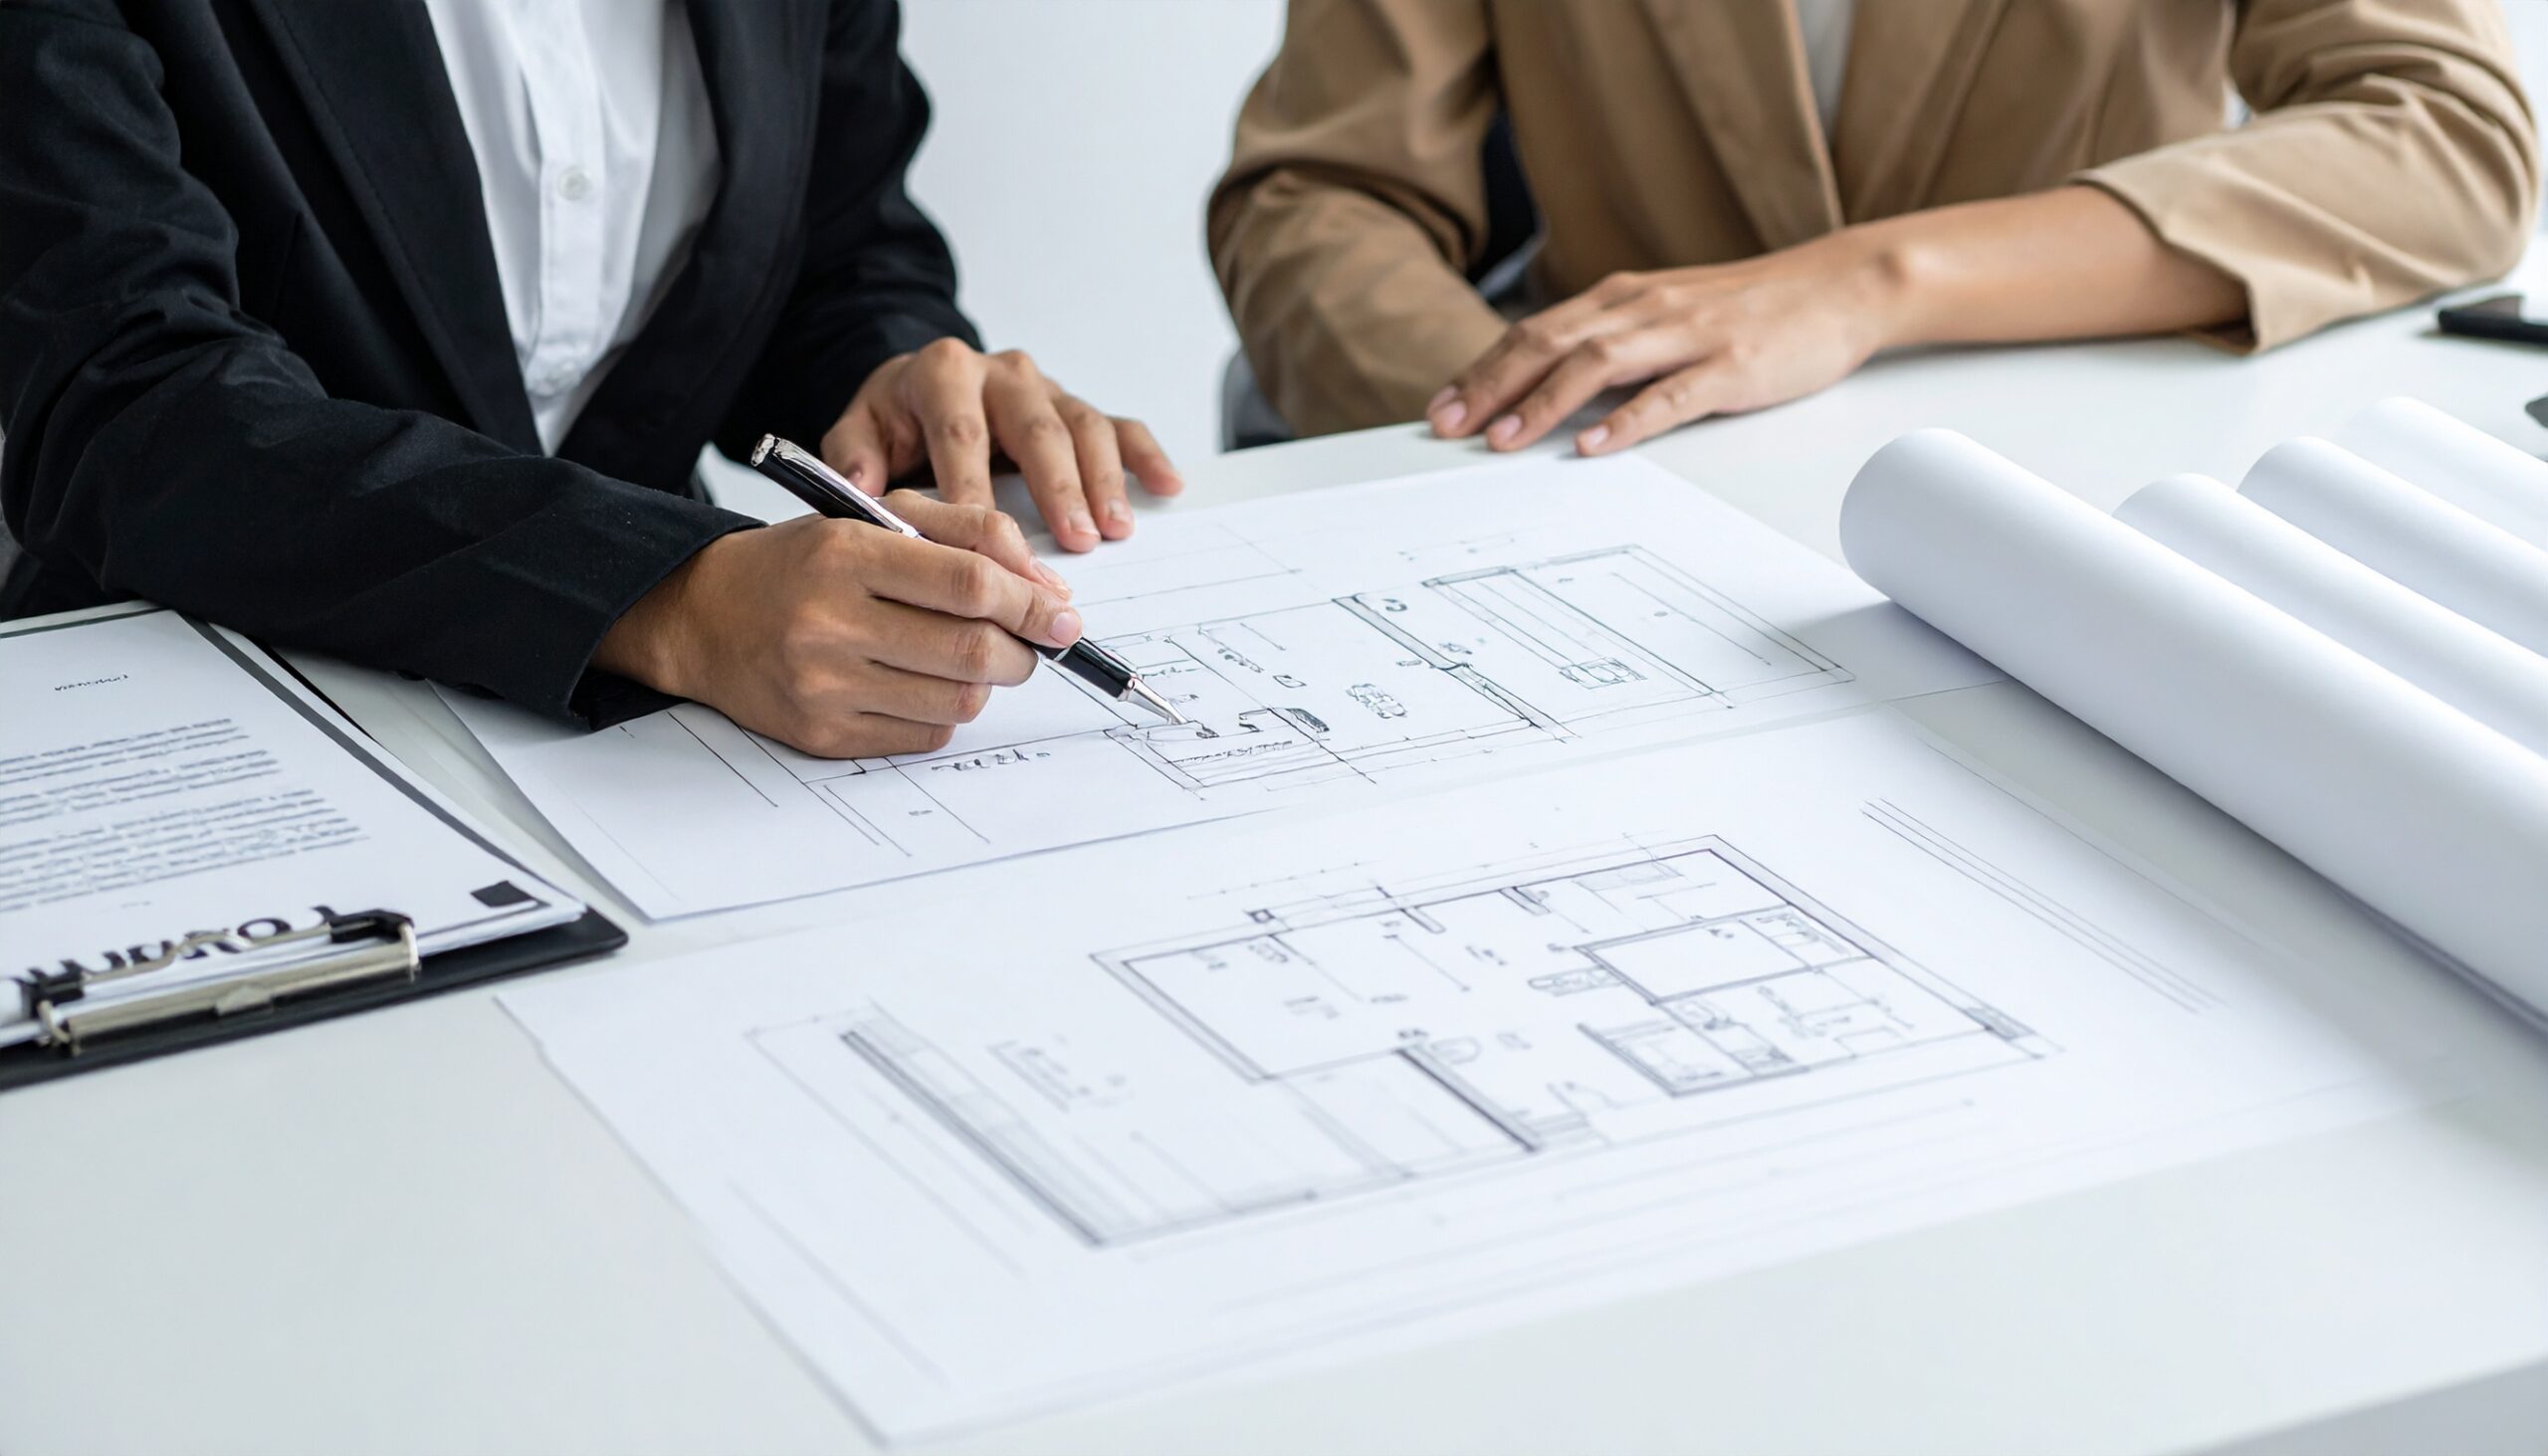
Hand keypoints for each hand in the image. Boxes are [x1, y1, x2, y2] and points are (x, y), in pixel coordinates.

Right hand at [594, 493, 1079, 757]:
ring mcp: (824, 687)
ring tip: (972, 659)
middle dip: (1022, 651)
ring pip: (957, 700)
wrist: (703, 616)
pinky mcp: (823, 736)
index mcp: (846, 554)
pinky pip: (925, 736)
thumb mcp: (874, 518)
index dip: (1030, 602)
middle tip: (1029, 644)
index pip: (968, 583)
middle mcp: (830, 622)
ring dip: (987, 682)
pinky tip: (924, 685)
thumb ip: (967, 533)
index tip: (1061, 614)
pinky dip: (945, 713)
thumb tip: (1045, 588)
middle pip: (972, 651)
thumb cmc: (799, 564)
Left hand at [820, 338, 1182, 552]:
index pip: (962, 431)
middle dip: (1057, 485)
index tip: (985, 538)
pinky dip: (1145, 455)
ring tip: (1114, 530)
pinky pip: (1119, 424)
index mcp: (944, 373)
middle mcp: (1002, 373)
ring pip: (1083, 426)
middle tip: (1074, 540)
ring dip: (1103, 479)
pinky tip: (1167, 485)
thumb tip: (860, 486)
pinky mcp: (1075, 406)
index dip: (975, 486)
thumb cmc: (895, 422)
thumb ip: (855, 455)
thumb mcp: (860, 431)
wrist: (920, 388)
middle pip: (1035, 427)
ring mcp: (1046, 389)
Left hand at [1426, 231, 1903, 455]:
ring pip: (1599, 364)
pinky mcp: (1732, 364)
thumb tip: (1543, 388)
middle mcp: (1645, 308)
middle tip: (1447, 428)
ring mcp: (1689, 334)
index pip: (1535, 333)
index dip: (1481, 370)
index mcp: (1623, 298)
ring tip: (1505, 440)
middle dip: (1491, 387)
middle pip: (1550, 343)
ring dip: (1544, 403)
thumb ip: (1610, 344)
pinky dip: (1628, 420)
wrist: (1839, 285)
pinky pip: (1672, 394)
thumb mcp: (1665, 316)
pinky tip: (1596, 446)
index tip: (1440, 408)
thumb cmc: (1748, 309)